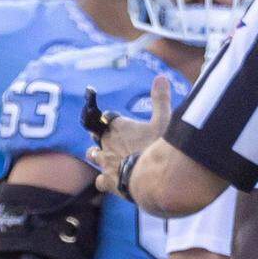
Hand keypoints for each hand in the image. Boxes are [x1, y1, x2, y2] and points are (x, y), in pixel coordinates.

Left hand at [86, 74, 171, 195]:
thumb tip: (161, 76)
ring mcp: (105, 162)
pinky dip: (104, 180)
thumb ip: (161, 100)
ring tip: (106, 158)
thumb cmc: (158, 146)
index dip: (114, 121)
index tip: (121, 124)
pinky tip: (111, 182)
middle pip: (98, 135)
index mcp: (119, 125)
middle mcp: (108, 142)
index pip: (109, 118)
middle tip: (114, 141)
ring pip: (93, 155)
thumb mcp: (164, 120)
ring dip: (97, 155)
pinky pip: (99, 180)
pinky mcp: (108, 181)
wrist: (152, 177)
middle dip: (103, 136)